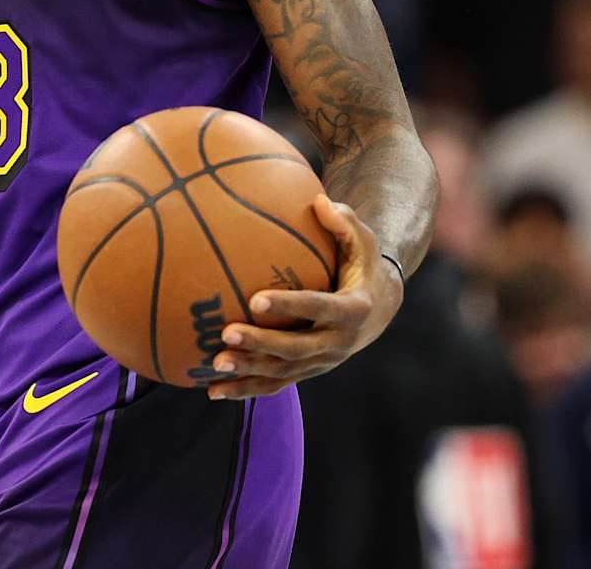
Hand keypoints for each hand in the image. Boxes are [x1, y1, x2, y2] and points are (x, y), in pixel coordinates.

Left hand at [205, 195, 403, 399]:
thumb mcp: (362, 239)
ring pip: (284, 373)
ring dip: (249, 372)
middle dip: (261, 344)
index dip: (290, 306)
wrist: (379, 305)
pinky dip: (245, 389)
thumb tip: (318, 200)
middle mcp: (339, 342)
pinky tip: (211, 390)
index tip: (255, 299)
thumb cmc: (362, 262)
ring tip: (214, 364)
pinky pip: (275, 385)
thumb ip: (343, 220)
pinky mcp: (307, 371)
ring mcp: (323, 362)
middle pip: (297, 348)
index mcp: (354, 309)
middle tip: (226, 334)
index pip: (320, 308)